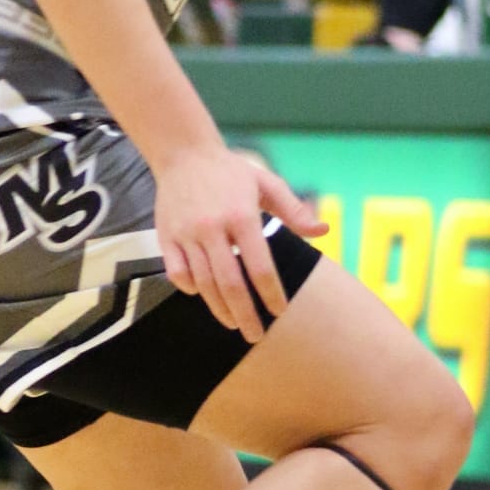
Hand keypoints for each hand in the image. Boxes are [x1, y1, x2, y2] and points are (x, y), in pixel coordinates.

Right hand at [154, 147, 325, 343]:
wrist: (184, 154)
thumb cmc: (232, 172)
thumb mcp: (267, 184)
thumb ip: (294, 210)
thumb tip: (323, 231)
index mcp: (242, 216)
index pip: (259, 266)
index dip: (271, 293)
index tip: (279, 312)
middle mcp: (213, 228)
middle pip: (230, 283)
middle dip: (245, 314)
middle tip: (255, 335)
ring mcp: (187, 234)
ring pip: (203, 283)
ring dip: (219, 308)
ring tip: (233, 323)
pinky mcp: (166, 237)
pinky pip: (177, 273)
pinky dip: (190, 288)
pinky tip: (203, 295)